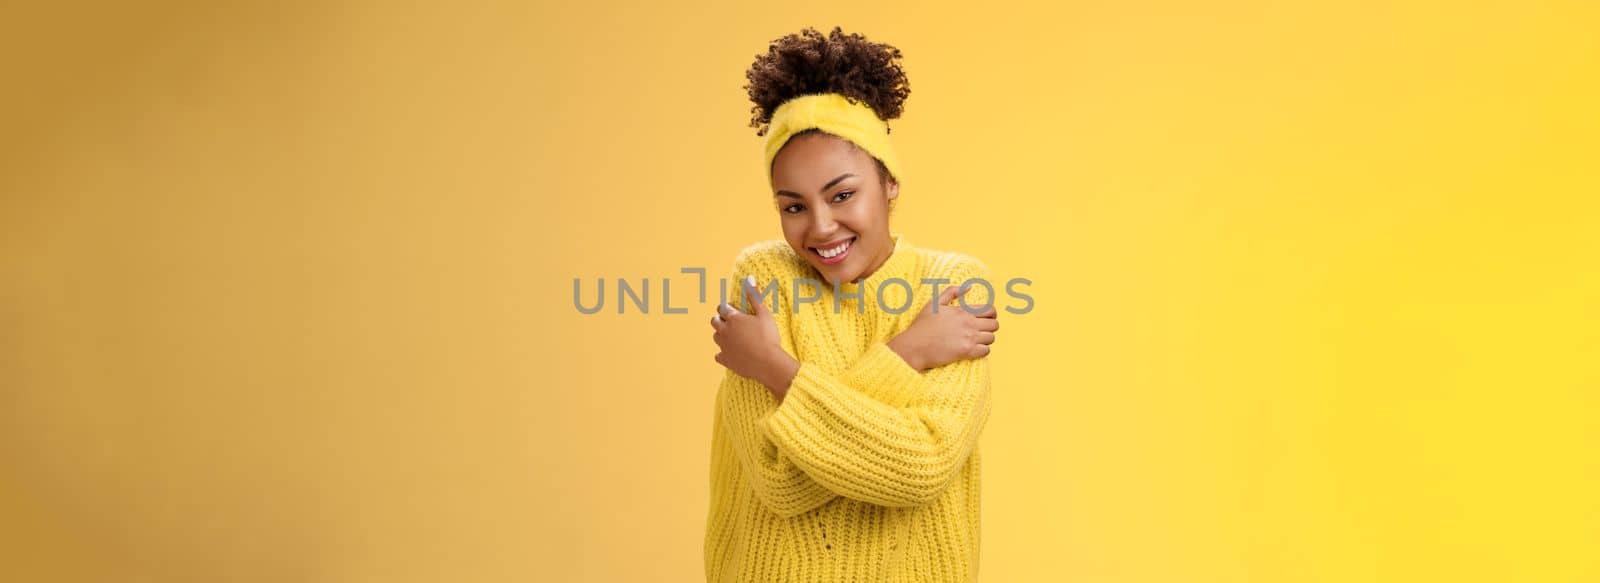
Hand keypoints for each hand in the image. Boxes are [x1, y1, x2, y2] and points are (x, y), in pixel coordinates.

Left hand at [711, 275, 800, 399]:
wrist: (768, 363)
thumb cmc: (768, 336)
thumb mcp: (764, 313)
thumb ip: (755, 295)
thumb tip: (749, 277)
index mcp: (733, 318)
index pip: (722, 308)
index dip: (727, 308)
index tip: (734, 310)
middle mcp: (724, 331)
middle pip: (714, 321)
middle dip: (720, 319)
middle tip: (732, 322)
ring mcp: (723, 346)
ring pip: (715, 337)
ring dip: (721, 334)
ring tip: (734, 336)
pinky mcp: (725, 360)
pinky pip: (718, 355)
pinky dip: (723, 353)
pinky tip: (732, 353)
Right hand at [888, 282, 999, 370]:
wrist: (914, 346)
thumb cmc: (922, 325)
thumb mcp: (934, 303)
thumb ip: (952, 291)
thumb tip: (969, 287)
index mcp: (962, 311)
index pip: (990, 310)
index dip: (992, 315)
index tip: (986, 319)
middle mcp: (968, 323)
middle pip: (994, 324)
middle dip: (990, 327)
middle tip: (981, 331)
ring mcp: (968, 338)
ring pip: (991, 338)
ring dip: (986, 339)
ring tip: (976, 341)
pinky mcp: (967, 352)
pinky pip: (986, 351)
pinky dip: (983, 350)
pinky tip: (974, 350)